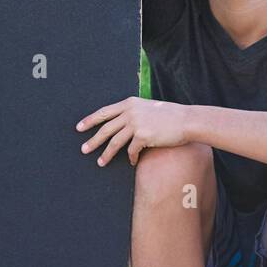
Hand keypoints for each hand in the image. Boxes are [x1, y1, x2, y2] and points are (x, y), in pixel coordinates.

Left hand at [76, 97, 191, 166]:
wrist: (187, 120)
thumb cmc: (171, 116)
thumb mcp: (149, 108)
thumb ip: (134, 112)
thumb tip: (122, 124)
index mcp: (130, 103)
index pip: (104, 112)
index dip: (90, 120)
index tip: (79, 127)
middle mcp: (130, 112)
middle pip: (105, 128)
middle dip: (93, 140)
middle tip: (83, 149)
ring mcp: (136, 123)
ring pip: (115, 142)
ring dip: (106, 154)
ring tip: (100, 162)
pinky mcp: (143, 136)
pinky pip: (131, 151)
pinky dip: (130, 158)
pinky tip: (131, 162)